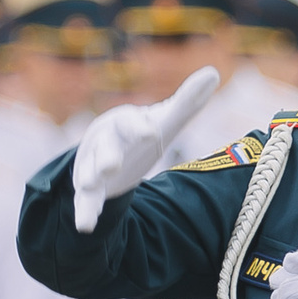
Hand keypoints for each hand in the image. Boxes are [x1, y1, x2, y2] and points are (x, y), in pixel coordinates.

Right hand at [71, 66, 220, 230]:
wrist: (110, 155)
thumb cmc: (141, 135)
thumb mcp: (164, 121)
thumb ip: (187, 101)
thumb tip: (213, 72)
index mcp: (124, 124)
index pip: (130, 124)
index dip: (139, 127)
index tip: (151, 131)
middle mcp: (106, 143)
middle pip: (105, 148)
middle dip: (107, 156)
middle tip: (112, 165)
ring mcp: (94, 167)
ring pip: (89, 172)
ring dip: (90, 178)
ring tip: (89, 185)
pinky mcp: (90, 190)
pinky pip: (85, 201)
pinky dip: (84, 212)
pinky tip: (85, 226)